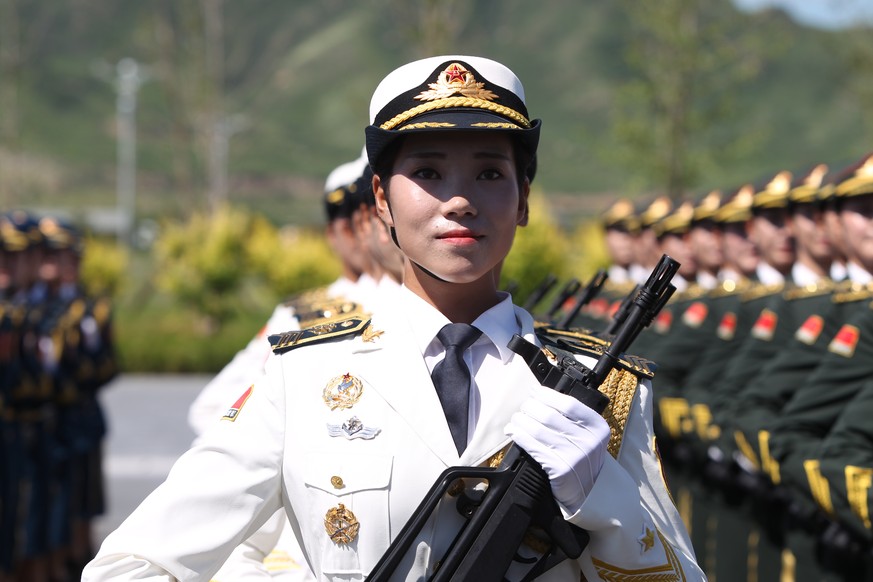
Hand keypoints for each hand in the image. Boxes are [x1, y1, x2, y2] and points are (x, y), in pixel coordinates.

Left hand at [505, 385, 609, 510]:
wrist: (590, 494)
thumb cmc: (583, 460)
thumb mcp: (588, 436)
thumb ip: (572, 419)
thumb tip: (541, 397)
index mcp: (597, 426)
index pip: (569, 404)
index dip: (547, 395)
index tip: (534, 392)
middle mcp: (588, 440)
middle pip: (550, 415)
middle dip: (530, 408)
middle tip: (523, 408)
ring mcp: (574, 455)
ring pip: (538, 429)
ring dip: (521, 421)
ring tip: (515, 419)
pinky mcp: (560, 469)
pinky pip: (532, 446)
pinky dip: (519, 436)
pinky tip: (513, 431)